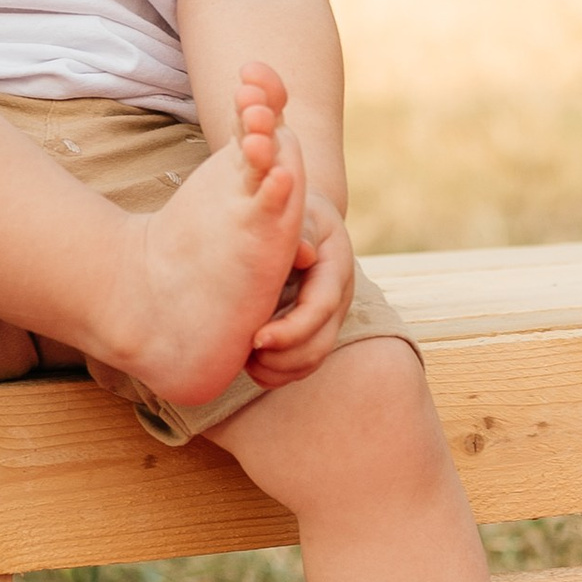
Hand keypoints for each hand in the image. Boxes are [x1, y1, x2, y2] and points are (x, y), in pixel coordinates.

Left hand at [241, 205, 355, 389]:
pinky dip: (276, 372)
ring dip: (278, 369)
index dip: (291, 330)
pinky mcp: (314, 329)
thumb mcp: (301, 210)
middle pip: (319, 345)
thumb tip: (302, 252)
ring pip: (311, 360)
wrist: (305, 216)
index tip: (257, 339)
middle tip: (244, 353)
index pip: (321, 308)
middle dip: (282, 358)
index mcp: (335, 268)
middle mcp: (337, 298)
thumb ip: (300, 230)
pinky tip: (249, 362)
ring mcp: (328, 318)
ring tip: (244, 360)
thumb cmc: (294, 210)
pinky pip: (301, 364)